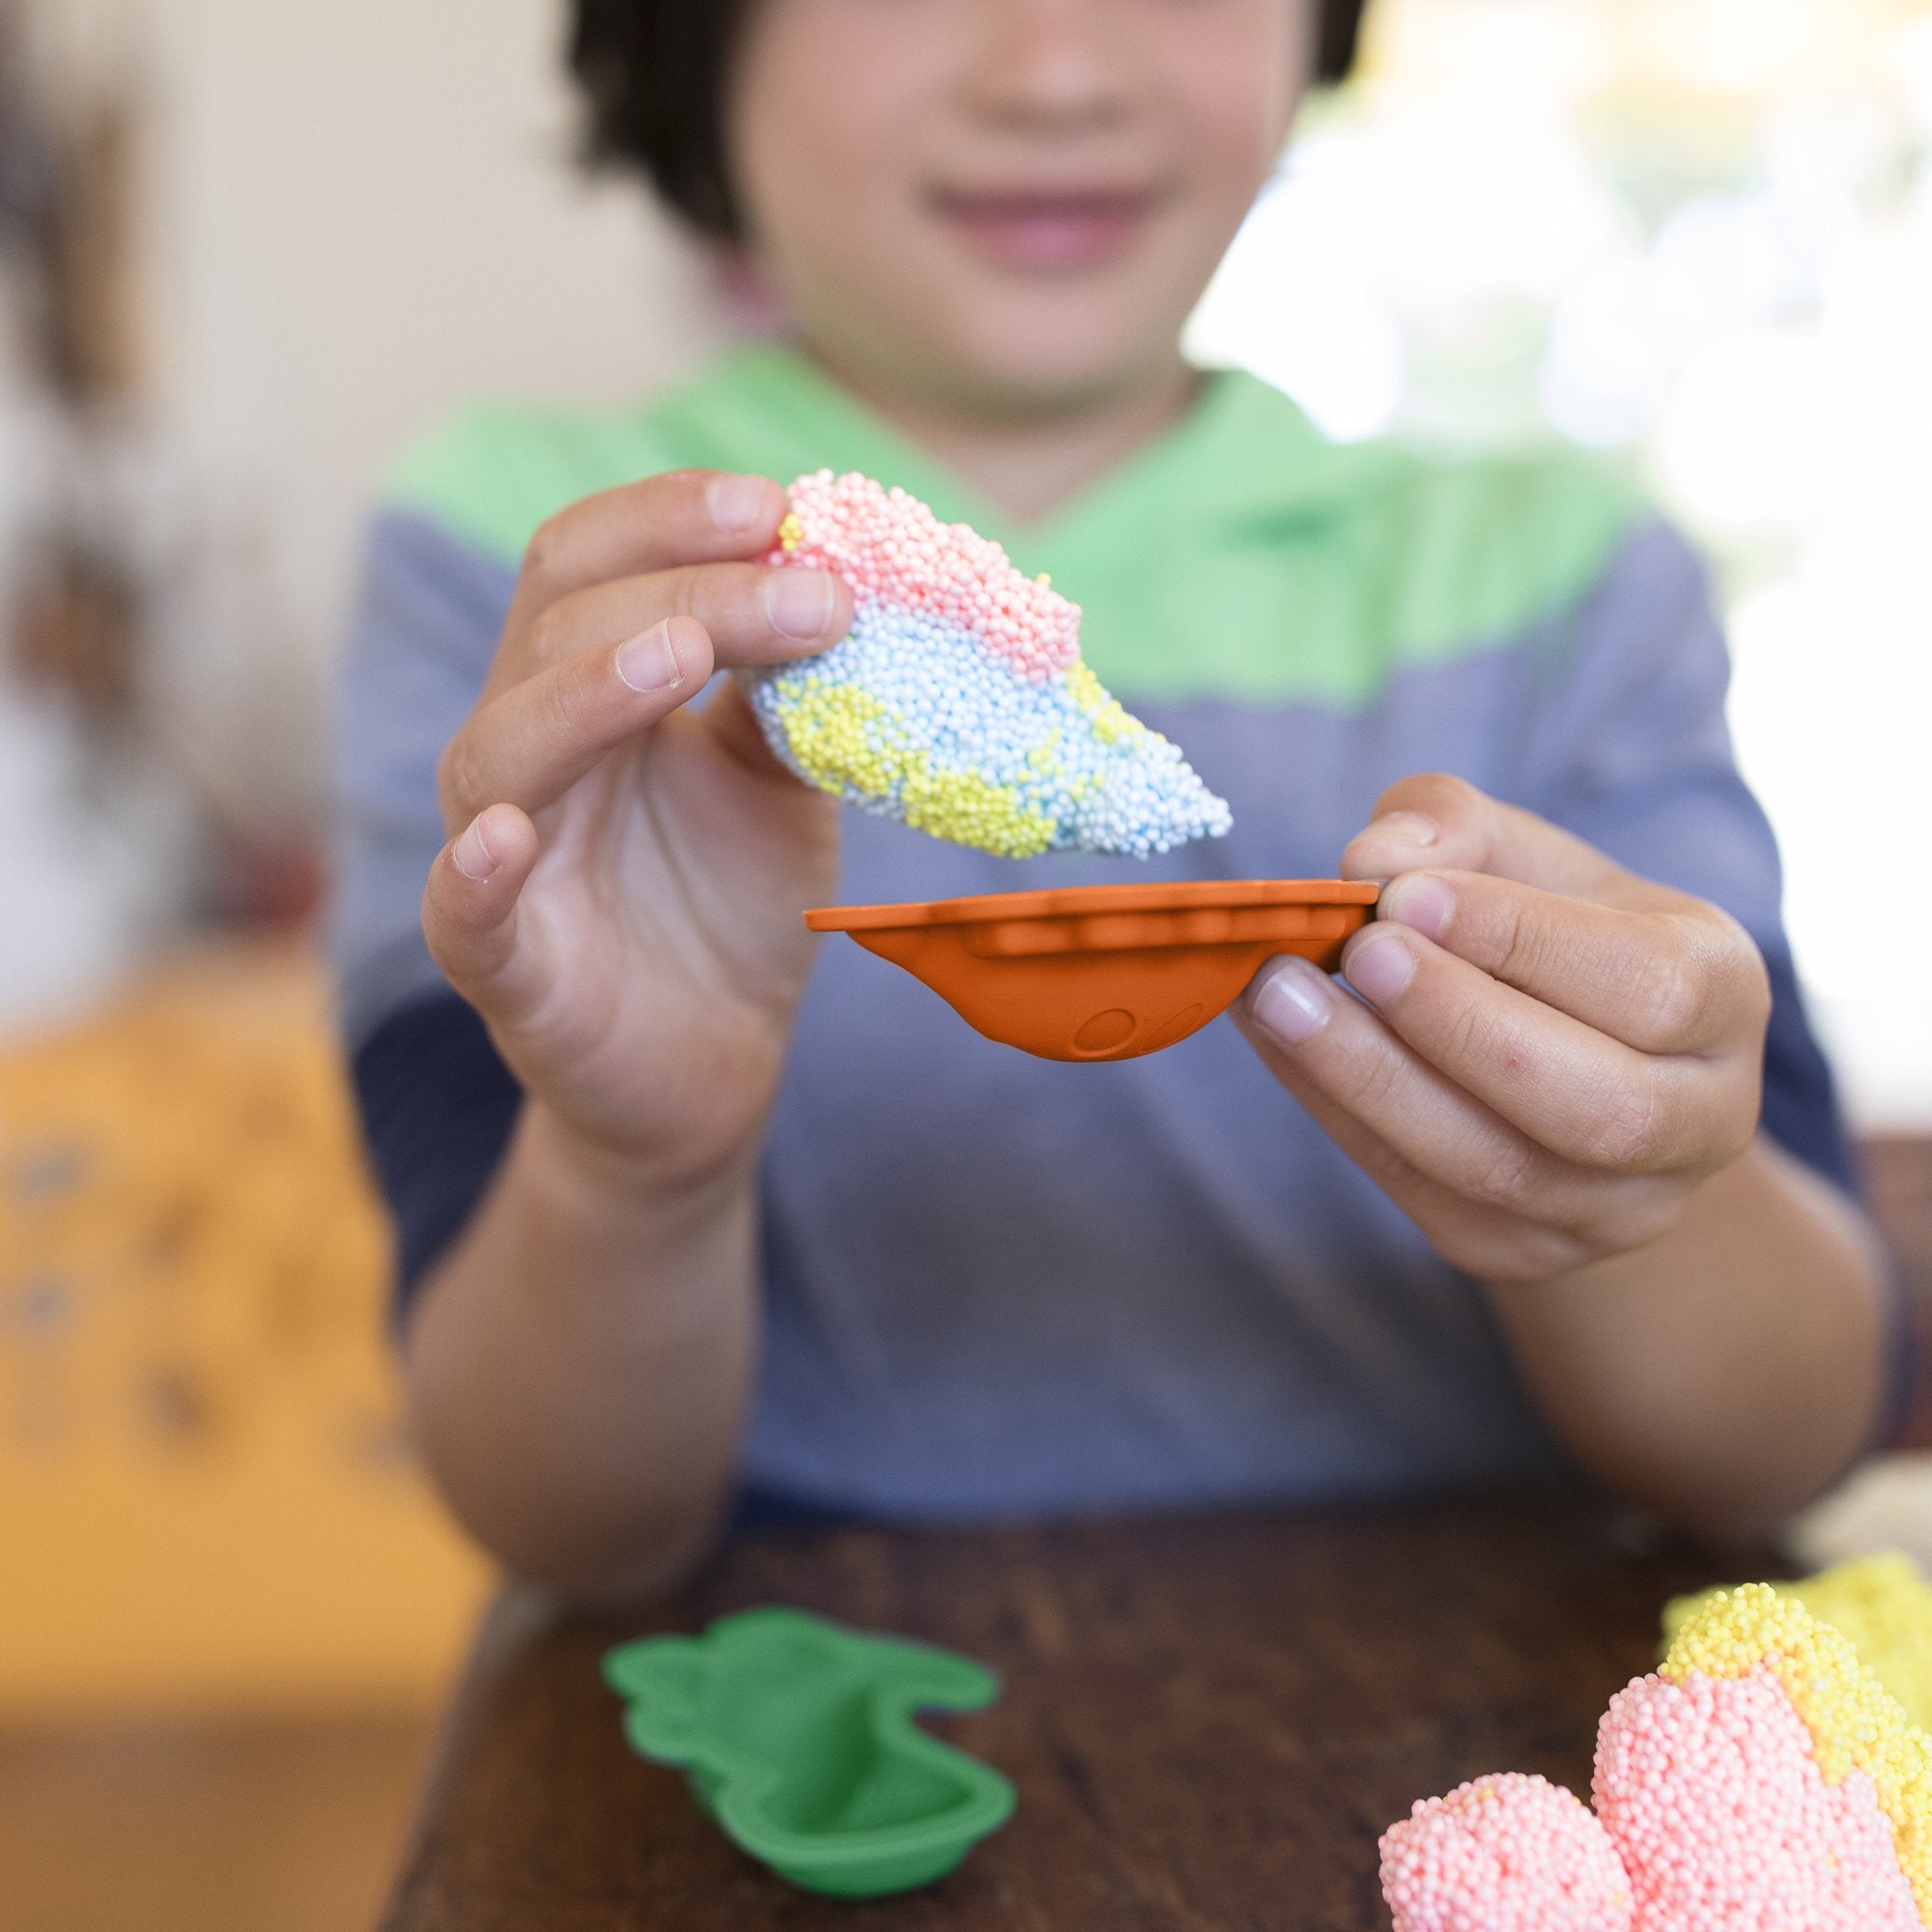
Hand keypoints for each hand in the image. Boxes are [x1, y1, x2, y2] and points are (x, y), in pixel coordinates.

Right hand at [420, 470, 852, 1193]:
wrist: (715, 1062)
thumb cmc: (731, 906)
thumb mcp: (778, 780)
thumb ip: (787, 692)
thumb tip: (835, 580)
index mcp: (587, 690)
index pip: (589, 564)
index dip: (669, 520)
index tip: (778, 504)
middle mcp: (530, 756)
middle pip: (555, 629)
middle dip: (684, 591)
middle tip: (811, 592)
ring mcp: (507, 860)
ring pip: (501, 747)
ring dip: (587, 689)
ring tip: (681, 655)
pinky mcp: (506, 968)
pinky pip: (462, 914)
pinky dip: (478, 871)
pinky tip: (509, 838)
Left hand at [1236, 774, 1771, 1286]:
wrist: (1571, 1064)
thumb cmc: (1549, 935)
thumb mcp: (1524, 856)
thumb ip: (1453, 828)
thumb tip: (1374, 858)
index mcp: (1725, 998)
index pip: (1648, 987)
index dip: (1521, 942)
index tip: (1404, 895)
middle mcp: (1699, 1121)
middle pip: (1594, 1106)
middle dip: (1457, 1025)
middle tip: (1351, 952)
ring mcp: (1615, 1208)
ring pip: (1497, 1168)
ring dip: (1371, 1078)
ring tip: (1277, 994)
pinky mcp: (1520, 1250)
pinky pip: (1422, 1192)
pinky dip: (1338, 1112)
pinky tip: (1275, 1041)